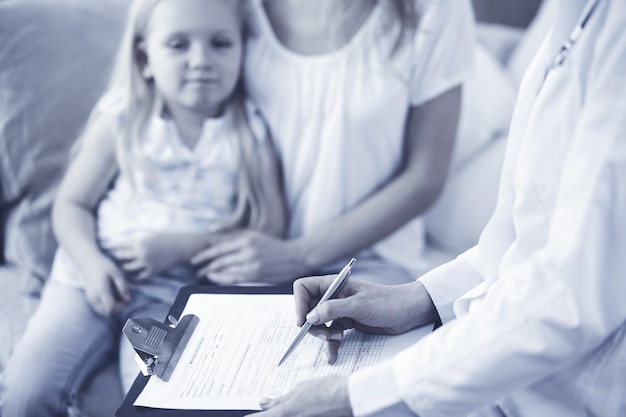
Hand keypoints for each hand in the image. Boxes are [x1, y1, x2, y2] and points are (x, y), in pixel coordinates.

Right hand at [83, 254, 129, 316]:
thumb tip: (128, 300)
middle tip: (123, 299)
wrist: (87, 262)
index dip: (121, 307)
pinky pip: (99, 308)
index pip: (111, 309)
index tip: (126, 299)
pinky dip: (106, 306)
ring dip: (112, 308)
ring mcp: (90, 299)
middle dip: (117, 309)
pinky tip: (112, 297)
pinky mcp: (89, 298)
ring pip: (102, 312)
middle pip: (107, 313)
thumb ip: (122, 287)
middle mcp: (94, 297)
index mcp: (101, 291)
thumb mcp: (117, 274)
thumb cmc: (104, 266)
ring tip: (118, 297)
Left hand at [110, 233, 184, 279]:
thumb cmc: (165, 238)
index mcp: (140, 242)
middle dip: (118, 255)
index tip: (113, 247)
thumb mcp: (150, 234)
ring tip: (124, 265)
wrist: (180, 247)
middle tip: (116, 256)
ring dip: (125, 266)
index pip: (121, 245)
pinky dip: (135, 276)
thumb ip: (137, 237)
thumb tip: (124, 238)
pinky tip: (134, 274)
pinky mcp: (153, 271)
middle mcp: (141, 253)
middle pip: (122, 256)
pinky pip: (139, 277)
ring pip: (128, 268)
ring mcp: (147, 263)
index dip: (115, 246)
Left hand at [190, 230, 309, 283]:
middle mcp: (248, 250)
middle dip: (205, 264)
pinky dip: (223, 278)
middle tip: (195, 268)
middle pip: (220, 259)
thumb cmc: (274, 246)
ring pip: (226, 270)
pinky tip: (216, 278)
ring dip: (212, 273)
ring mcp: (252, 263)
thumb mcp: (255, 236)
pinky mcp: (256, 274)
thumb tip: (214, 240)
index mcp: (247, 238)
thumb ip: (236, 238)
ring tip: (203, 274)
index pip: (220, 247)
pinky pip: (234, 278)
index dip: (205, 254)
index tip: (195, 258)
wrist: (294, 257)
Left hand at [245, 375, 352, 416]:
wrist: (352, 398)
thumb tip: (265, 402)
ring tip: (300, 406)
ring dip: (286, 413)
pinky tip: (304, 410)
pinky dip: (298, 415)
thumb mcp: (301, 389)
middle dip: (272, 412)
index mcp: (286, 413)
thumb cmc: (330, 390)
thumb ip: (281, 399)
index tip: (246, 415)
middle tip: (275, 406)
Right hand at [294, 276, 436, 363]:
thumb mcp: (359, 306)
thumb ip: (332, 310)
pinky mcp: (347, 323)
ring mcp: (340, 310)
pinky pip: (331, 334)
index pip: (303, 288)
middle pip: (308, 308)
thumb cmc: (387, 302)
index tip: (303, 321)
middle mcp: (334, 296)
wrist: (409, 312)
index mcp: (334, 284)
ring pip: (318, 324)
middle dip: (312, 324)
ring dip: (323, 335)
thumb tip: (309, 317)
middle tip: (324, 334)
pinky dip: (330, 345)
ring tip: (337, 339)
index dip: (298, 304)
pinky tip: (333, 355)